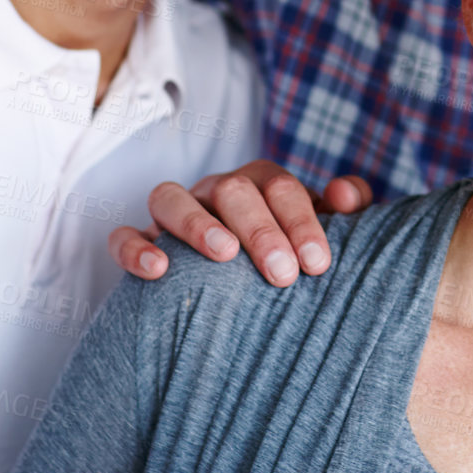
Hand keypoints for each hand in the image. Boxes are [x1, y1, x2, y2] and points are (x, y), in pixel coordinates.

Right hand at [108, 161, 371, 286]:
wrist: (245, 290)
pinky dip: (135, 246)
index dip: (300, 221)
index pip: (280, 186)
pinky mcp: (141, 240)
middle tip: (282, 275)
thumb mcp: (323, 232)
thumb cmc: (291, 255)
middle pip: (233, 189)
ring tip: (224, 256)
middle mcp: (217, 190)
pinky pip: (124, 234)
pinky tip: (158, 270)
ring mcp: (176, 212)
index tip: (317, 264)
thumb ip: (347, 208)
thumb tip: (345, 196)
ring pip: (172, 197)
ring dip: (198, 223)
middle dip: (261, 230)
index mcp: (262, 183)